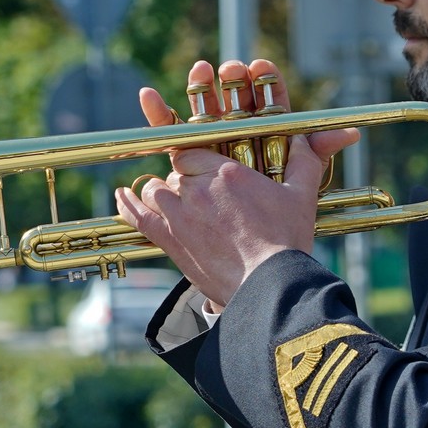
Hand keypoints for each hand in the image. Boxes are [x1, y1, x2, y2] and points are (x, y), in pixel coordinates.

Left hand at [116, 58, 357, 307]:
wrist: (268, 287)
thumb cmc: (287, 243)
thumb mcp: (301, 197)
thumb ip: (304, 163)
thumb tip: (306, 140)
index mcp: (228, 172)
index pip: (195, 152)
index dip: (197, 161)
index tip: (203, 170)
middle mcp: (199, 188)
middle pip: (176, 172)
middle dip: (183, 181)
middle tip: (198, 197)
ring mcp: (180, 214)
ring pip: (156, 191)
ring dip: (160, 194)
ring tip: (169, 202)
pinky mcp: (169, 239)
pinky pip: (138, 215)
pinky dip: (128, 204)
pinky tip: (121, 196)